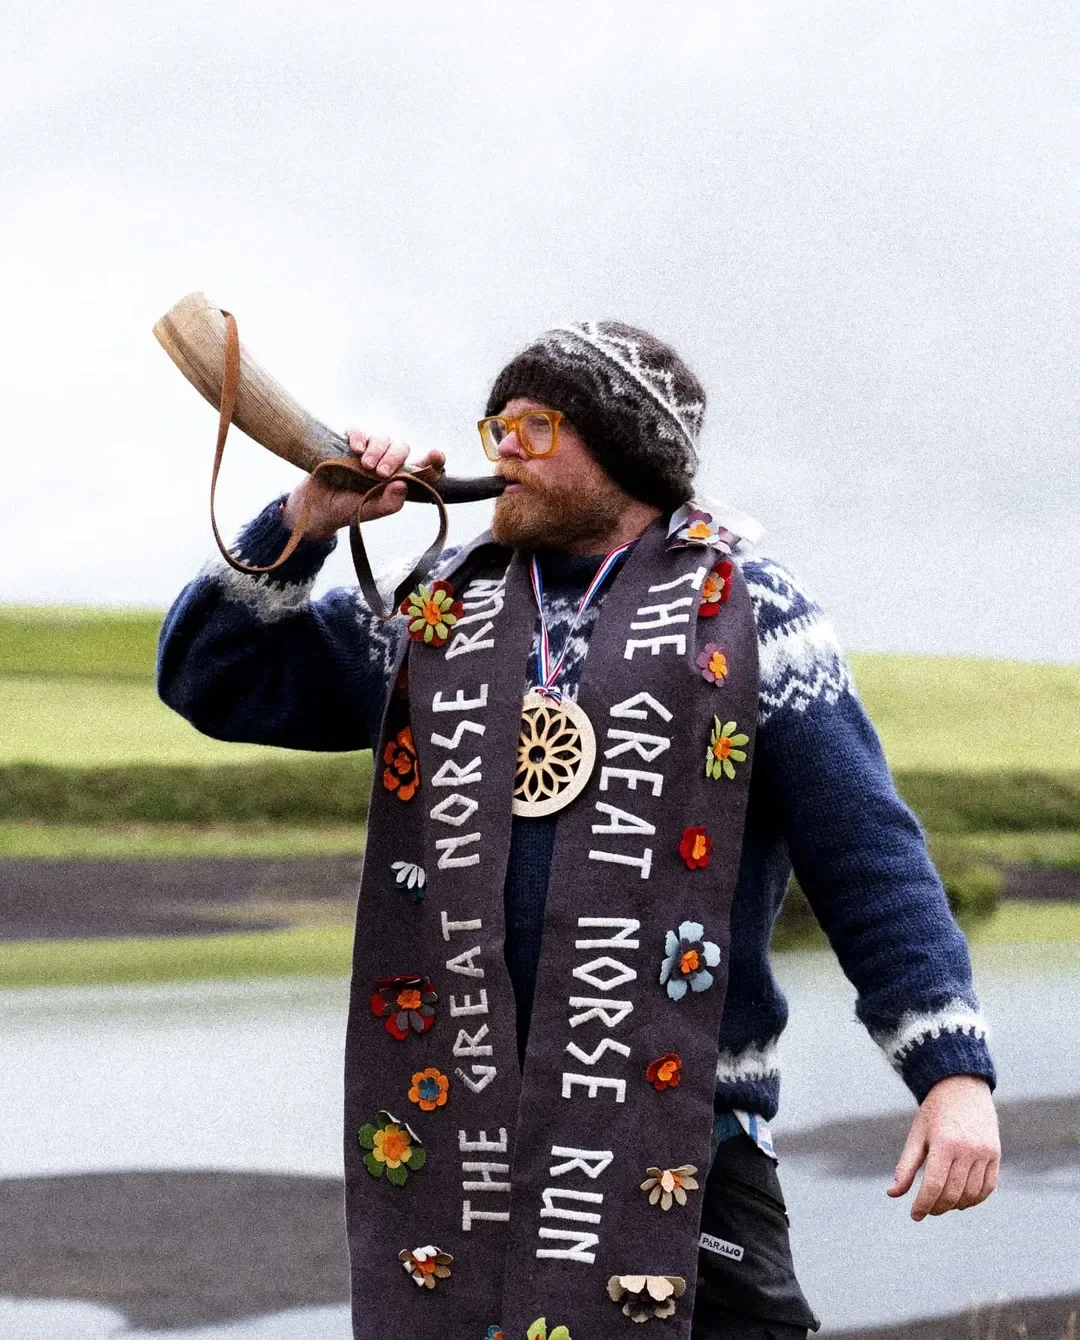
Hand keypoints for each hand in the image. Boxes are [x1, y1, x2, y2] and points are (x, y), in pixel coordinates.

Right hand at [281, 430, 445, 541]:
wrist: (314, 506)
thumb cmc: (345, 510)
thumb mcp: (366, 511)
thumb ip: (387, 503)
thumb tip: (403, 485)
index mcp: (397, 480)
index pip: (422, 467)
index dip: (433, 461)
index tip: (437, 455)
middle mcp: (386, 463)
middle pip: (402, 447)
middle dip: (395, 458)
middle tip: (381, 473)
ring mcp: (368, 451)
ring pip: (383, 438)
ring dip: (377, 449)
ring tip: (364, 465)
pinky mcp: (348, 442)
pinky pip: (359, 429)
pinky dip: (359, 436)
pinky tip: (355, 449)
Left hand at [888, 1075, 999, 1219]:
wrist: (962, 1087)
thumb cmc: (934, 1113)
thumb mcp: (917, 1135)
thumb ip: (906, 1166)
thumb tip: (892, 1194)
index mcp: (944, 1142)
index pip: (935, 1185)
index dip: (923, 1204)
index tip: (914, 1215)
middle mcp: (968, 1149)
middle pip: (953, 1193)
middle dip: (937, 1207)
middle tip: (926, 1210)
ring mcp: (985, 1152)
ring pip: (971, 1194)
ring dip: (956, 1205)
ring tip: (941, 1204)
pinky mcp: (996, 1155)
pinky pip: (988, 1187)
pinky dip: (975, 1199)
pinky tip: (961, 1200)